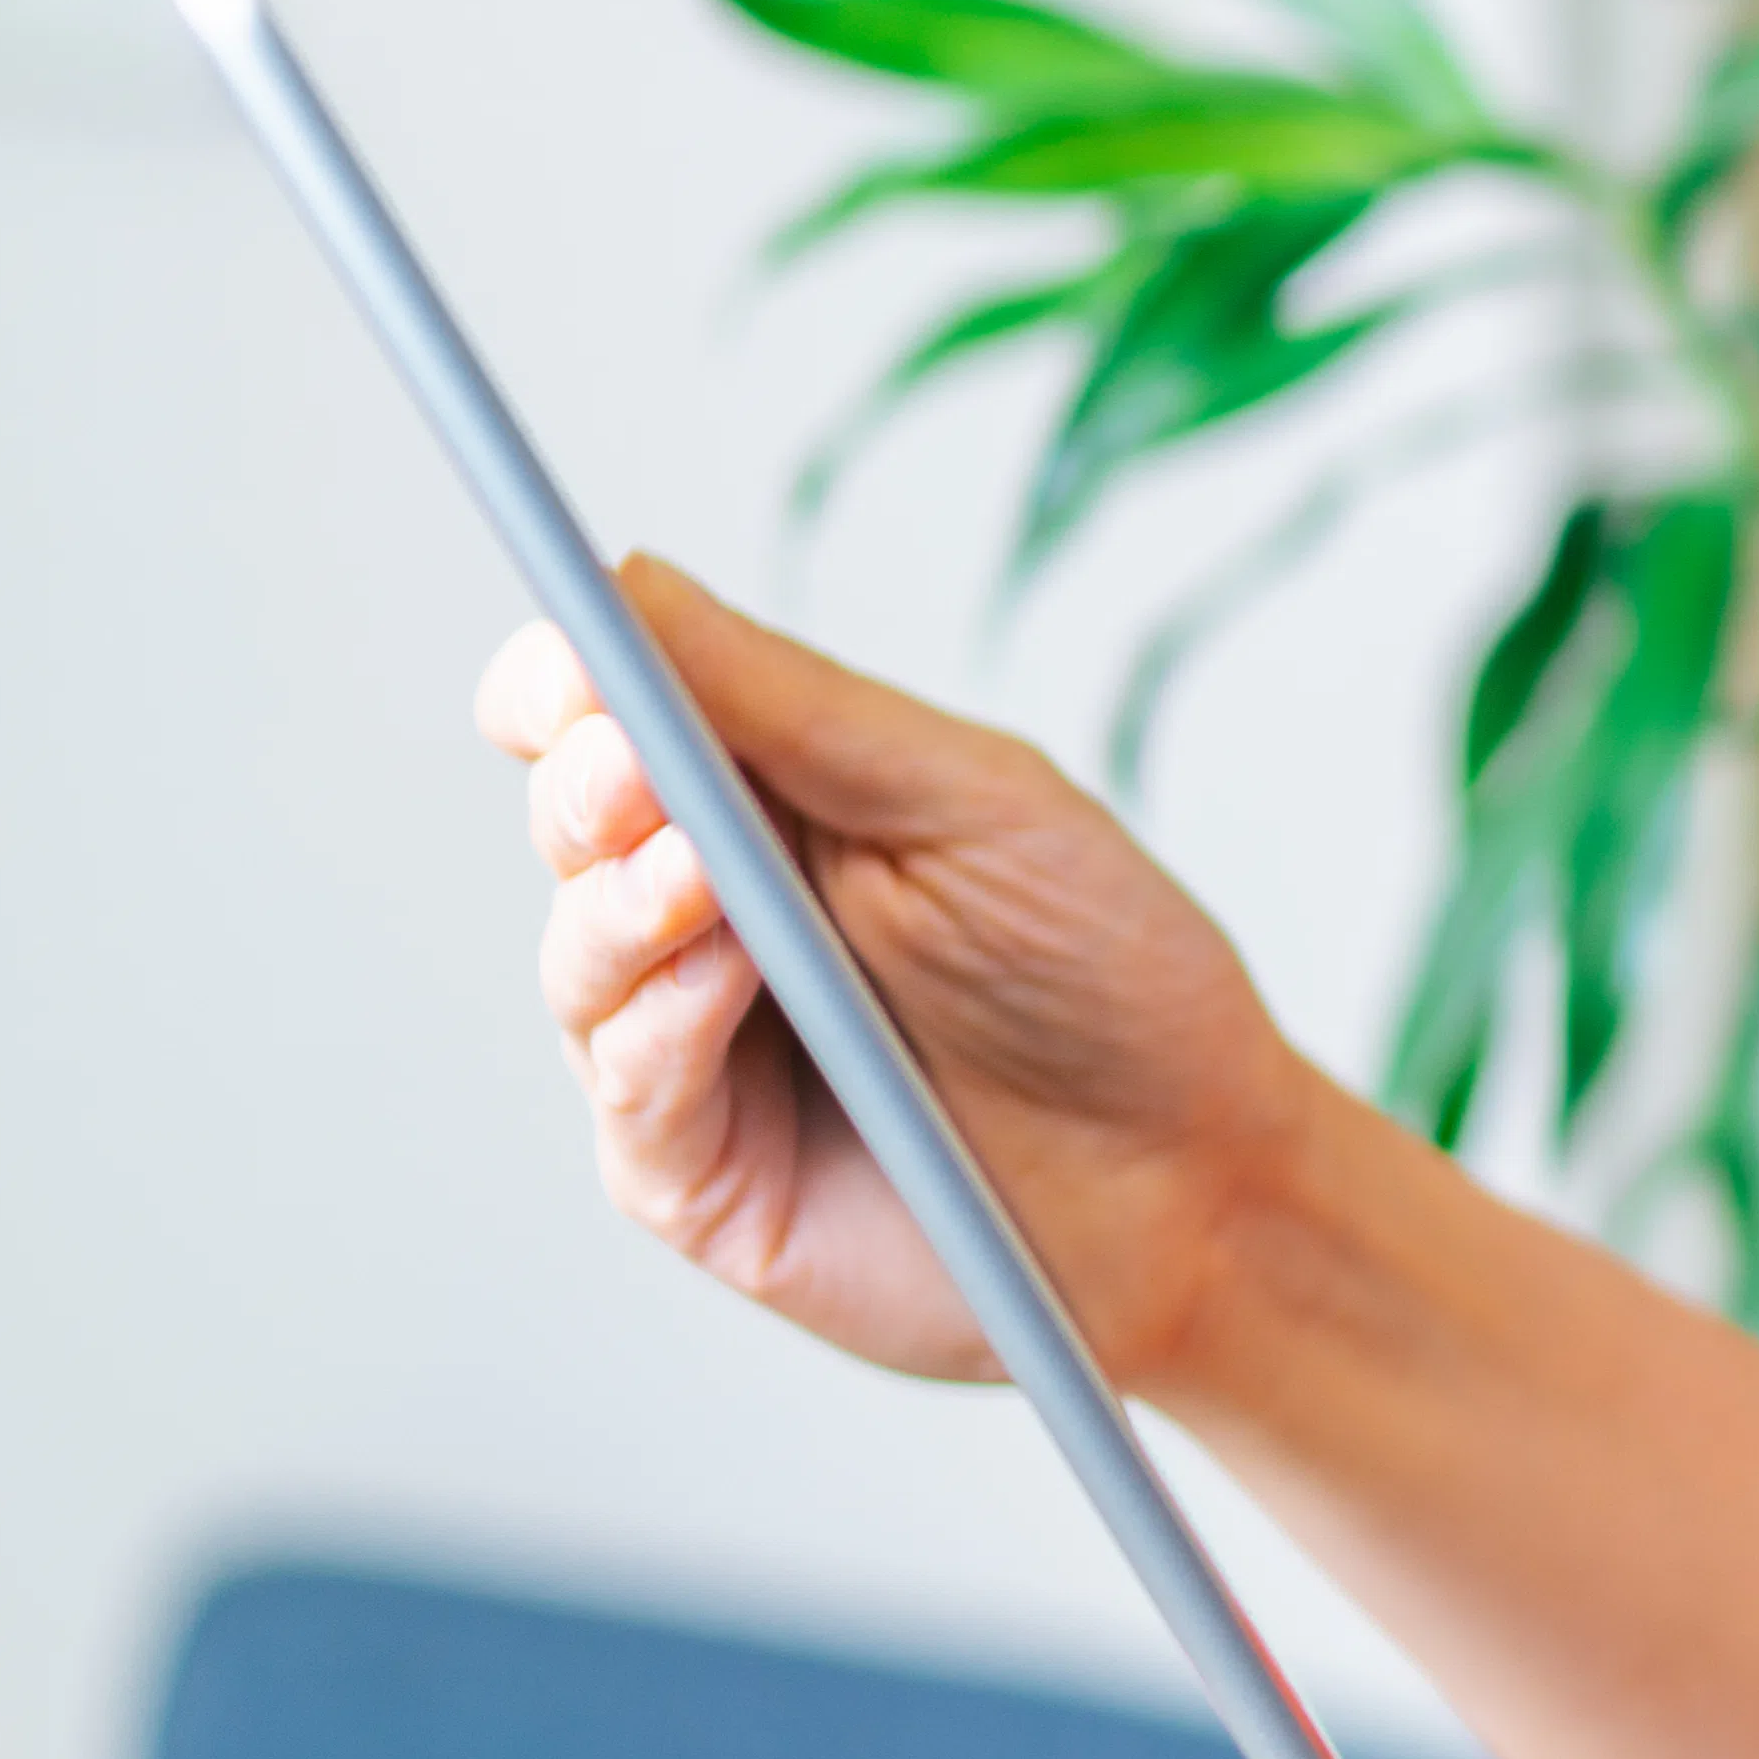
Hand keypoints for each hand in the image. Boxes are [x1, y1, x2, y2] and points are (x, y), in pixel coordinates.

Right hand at [477, 564, 1329, 1396]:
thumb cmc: (1102, 971)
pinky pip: (630, 1096)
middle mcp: (704, 914)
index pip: (597, 721)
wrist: (1196, 1170)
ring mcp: (689, 1047)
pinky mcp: (698, 1175)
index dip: (563, 685)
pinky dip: (659, 1032)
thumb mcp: (969, 800)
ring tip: (696, 877)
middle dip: (590, 788)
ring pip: (580, 960)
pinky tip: (721, 980)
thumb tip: (630, 584)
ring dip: (618, 909)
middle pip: (569, 826)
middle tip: (637, 769)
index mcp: (764, 798)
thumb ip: (794, 706)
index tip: (577, 664)